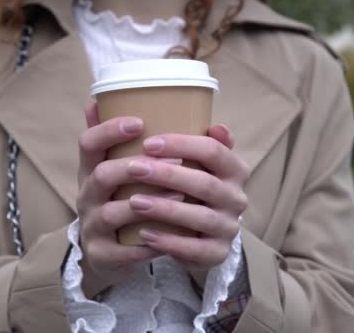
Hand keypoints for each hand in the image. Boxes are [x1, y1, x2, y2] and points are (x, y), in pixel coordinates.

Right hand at [76, 102, 163, 296]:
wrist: (107, 253)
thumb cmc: (121, 202)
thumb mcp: (117, 170)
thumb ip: (119, 140)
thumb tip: (105, 98)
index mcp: (91, 170)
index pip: (88, 144)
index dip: (108, 130)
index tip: (138, 121)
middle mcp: (87, 196)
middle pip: (100, 176)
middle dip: (130, 167)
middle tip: (163, 161)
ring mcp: (92, 226)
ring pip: (112, 213)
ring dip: (147, 204)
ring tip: (180, 197)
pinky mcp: (101, 254)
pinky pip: (122, 251)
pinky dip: (147, 244)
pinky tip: (170, 237)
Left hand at [126, 124, 249, 287]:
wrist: (198, 236)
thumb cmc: (186, 189)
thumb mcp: (185, 163)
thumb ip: (168, 136)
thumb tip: (116, 100)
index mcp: (233, 168)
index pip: (213, 150)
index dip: (181, 145)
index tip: (147, 143)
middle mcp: (237, 197)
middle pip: (205, 183)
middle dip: (168, 174)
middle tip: (134, 168)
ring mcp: (229, 227)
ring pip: (201, 217)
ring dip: (166, 208)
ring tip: (134, 202)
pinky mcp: (218, 253)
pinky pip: (196, 250)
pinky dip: (170, 242)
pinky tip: (144, 233)